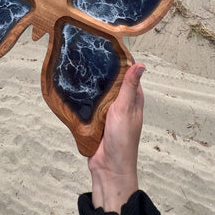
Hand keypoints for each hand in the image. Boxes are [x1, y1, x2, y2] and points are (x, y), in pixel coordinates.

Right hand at [88, 62, 144, 213]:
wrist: (108, 169)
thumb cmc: (122, 141)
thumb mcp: (125, 110)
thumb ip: (129, 87)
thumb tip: (140, 64)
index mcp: (133, 99)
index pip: (127, 73)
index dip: (119, 60)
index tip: (107, 45)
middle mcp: (121, 103)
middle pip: (111, 81)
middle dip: (101, 70)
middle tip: (87, 52)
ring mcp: (107, 112)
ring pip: (98, 92)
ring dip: (91, 84)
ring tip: (78, 66)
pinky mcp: (95, 120)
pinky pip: (88, 104)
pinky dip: (83, 98)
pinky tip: (74, 88)